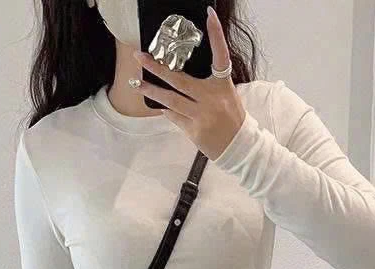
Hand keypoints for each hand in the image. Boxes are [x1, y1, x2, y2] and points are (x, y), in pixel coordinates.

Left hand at [131, 6, 245, 161]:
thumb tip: (181, 76)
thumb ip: (208, 84)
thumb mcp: (227, 95)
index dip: (216, 34)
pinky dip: (165, 109)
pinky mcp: (194, 130)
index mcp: (223, 85)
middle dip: (157, 68)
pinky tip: (158, 104)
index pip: (220, 55)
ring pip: (170, 99)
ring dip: (151, 90)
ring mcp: (201, 115)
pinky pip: (173, 116)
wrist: (238, 147)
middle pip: (179, 80)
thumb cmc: (231, 119)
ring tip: (136, 83)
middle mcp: (211, 98)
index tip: (209, 15)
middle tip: (140, 57)